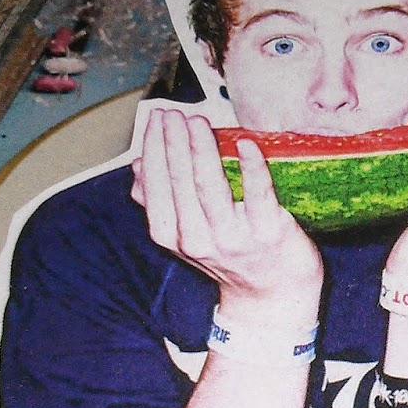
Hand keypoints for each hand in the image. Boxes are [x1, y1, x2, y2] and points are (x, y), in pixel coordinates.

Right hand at [130, 107, 321, 327]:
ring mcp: (232, 237)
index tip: (157, 118)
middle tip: (174, 112)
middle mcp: (196, 239)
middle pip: (179, 181)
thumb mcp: (184, 234)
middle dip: (173, 141)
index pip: (155, 185)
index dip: (154, 148)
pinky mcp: (268, 232)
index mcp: (170, 235)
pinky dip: (251, 167)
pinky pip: (257, 194)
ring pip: (210, 186)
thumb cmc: (228, 255)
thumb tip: (136, 165)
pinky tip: (247, 145)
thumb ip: (159, 202)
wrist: (271, 295)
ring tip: (197, 122)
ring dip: (201, 149)